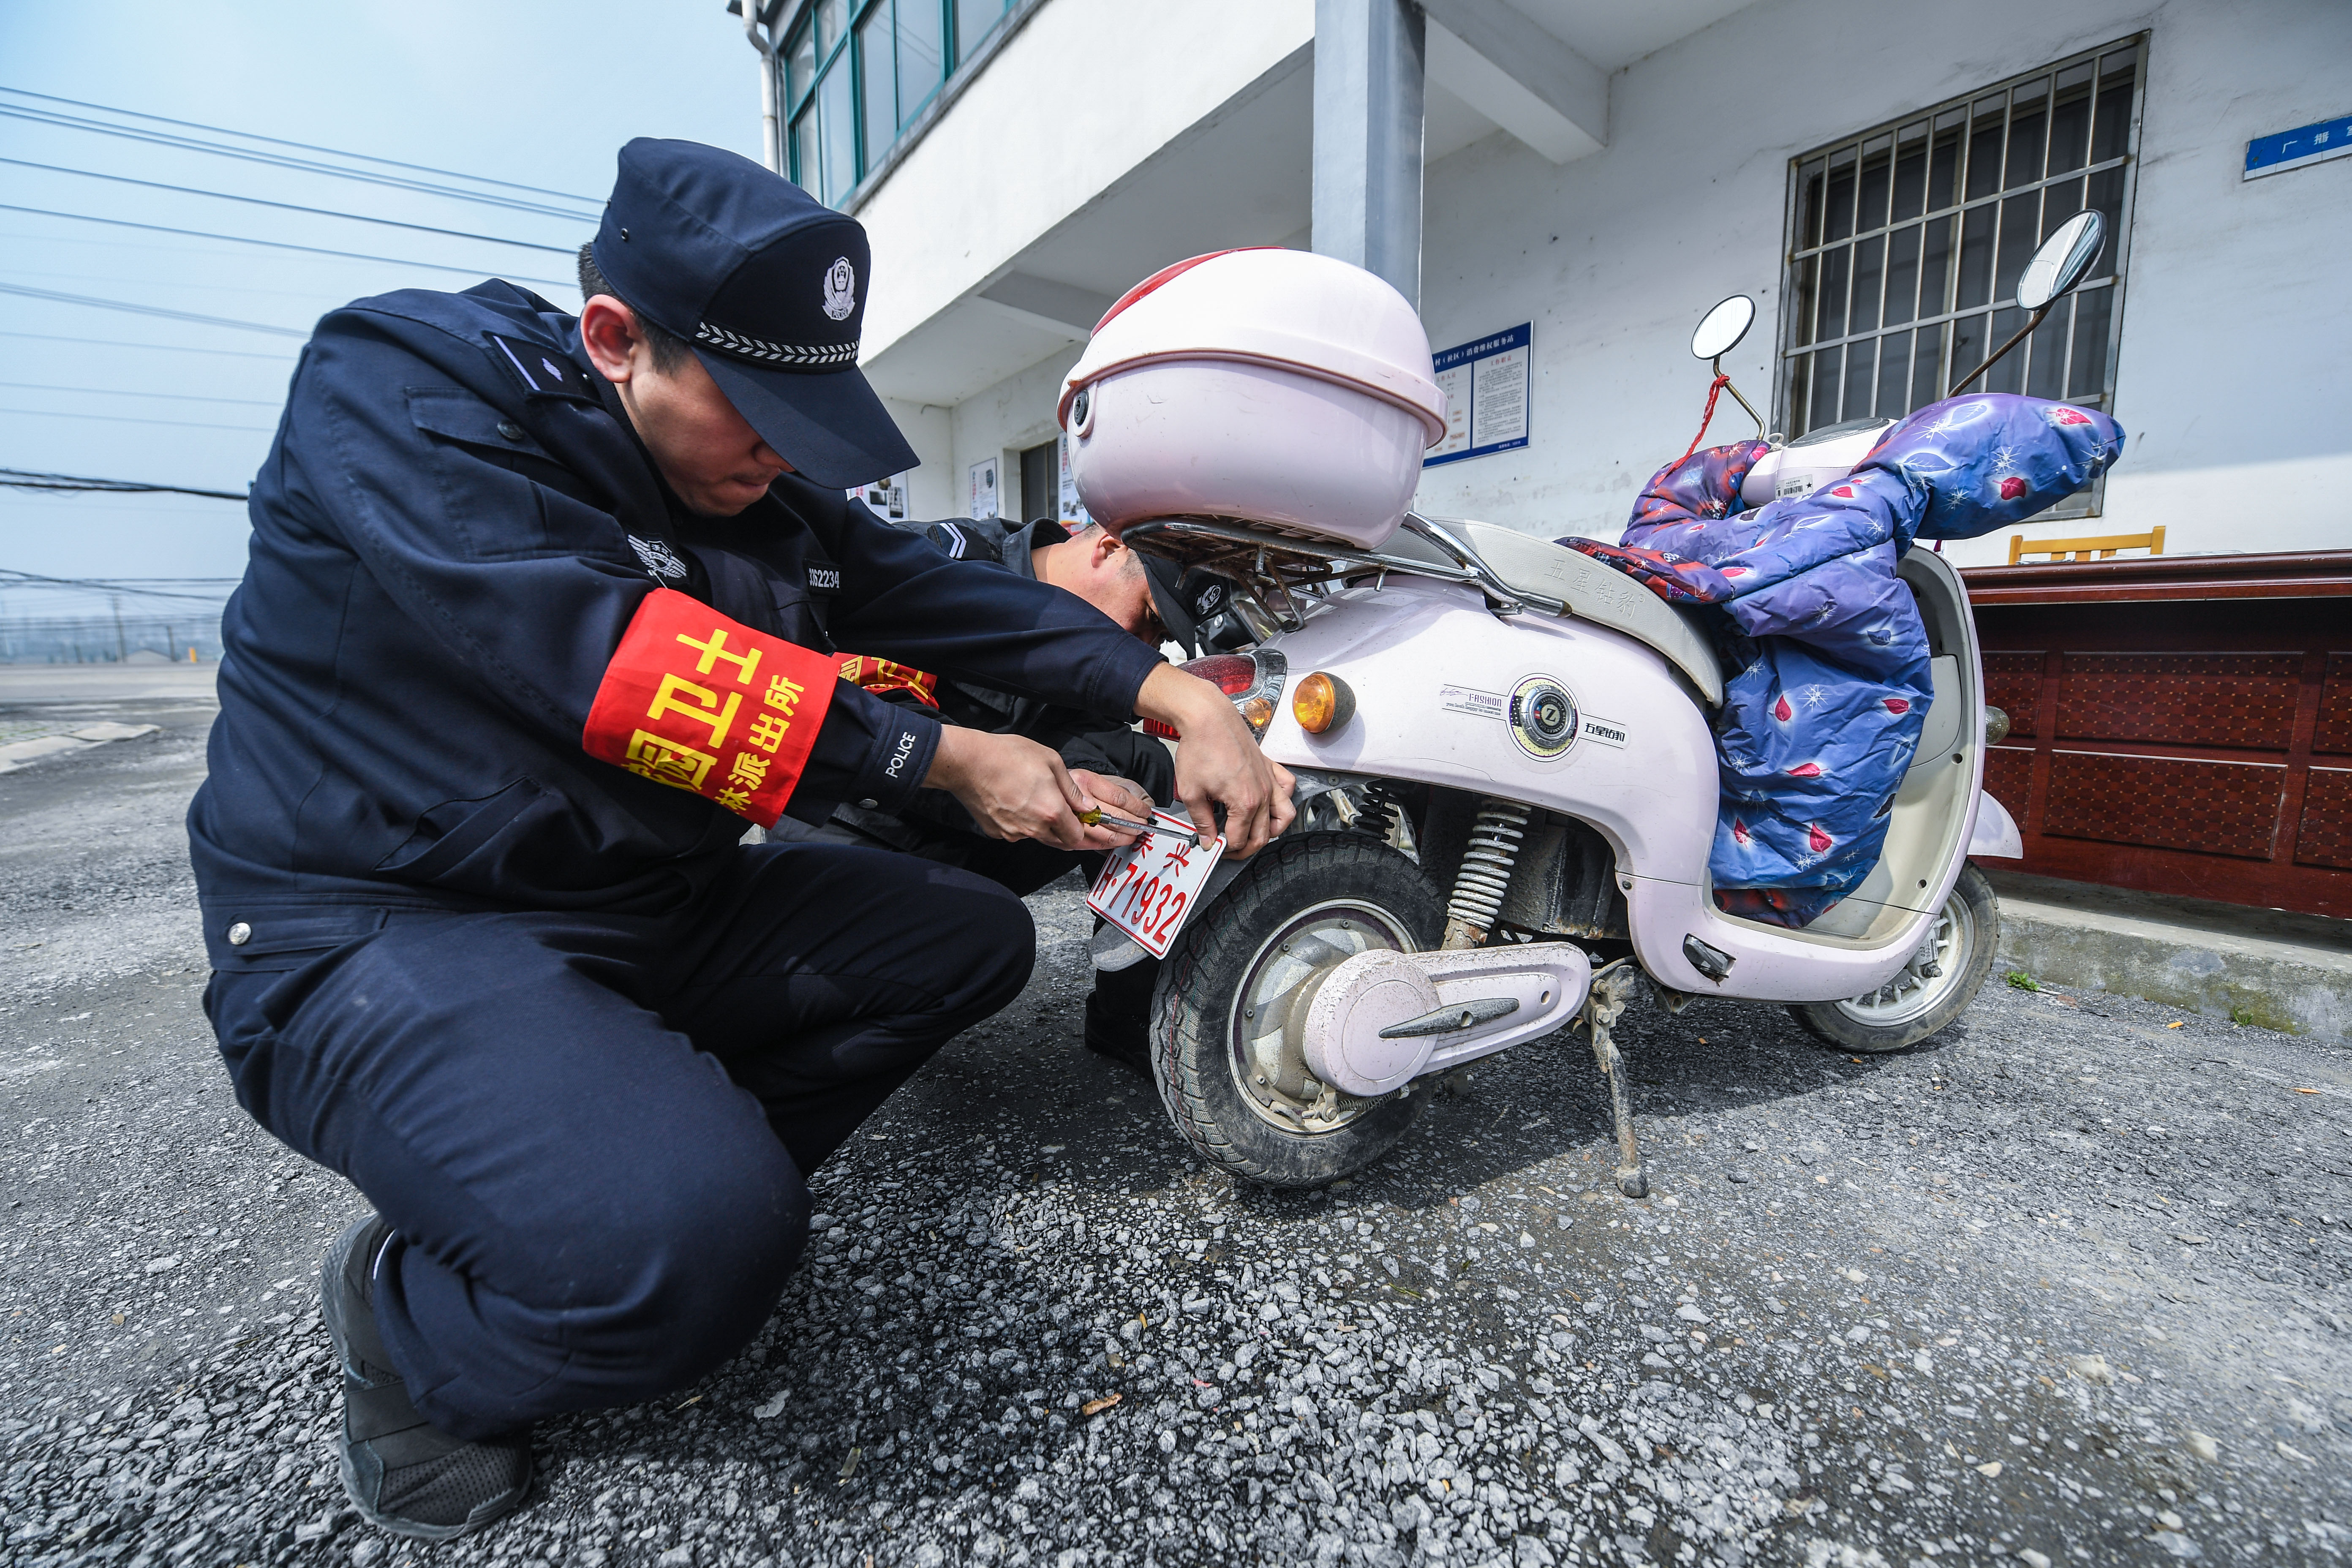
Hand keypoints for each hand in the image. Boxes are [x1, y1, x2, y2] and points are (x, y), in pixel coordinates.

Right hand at [923, 730, 1147, 850]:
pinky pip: (1022, 832)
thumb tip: (1087, 807)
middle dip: (1082, 838)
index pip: (1081, 836)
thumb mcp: (1051, 762)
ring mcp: (1015, 832)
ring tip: (1063, 818)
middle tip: (1097, 834)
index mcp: (1052, 811)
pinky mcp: (999, 831)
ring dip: (1056, 832)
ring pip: (1044, 838)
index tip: (1111, 836)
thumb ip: (1072, 790)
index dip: (1096, 836)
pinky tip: (1029, 808)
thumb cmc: (1007, 756)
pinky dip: (1031, 825)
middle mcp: (1034, 828)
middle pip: (1065, 842)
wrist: (967, 762)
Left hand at [1134, 664, 1295, 856]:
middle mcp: (1263, 794)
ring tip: (1254, 831)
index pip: (1240, 839)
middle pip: (1263, 835)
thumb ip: (1202, 821)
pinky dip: (1283, 800)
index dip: (1225, 848)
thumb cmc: (1200, 748)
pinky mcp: (1271, 767)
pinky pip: (1287, 789)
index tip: (1214, 847)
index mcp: (1244, 803)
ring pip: (1284, 817)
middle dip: (1246, 848)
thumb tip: (1208, 840)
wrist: (1208, 717)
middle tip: (1230, 848)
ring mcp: (1270, 780)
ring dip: (1272, 830)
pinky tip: (1268, 802)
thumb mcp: (1191, 792)